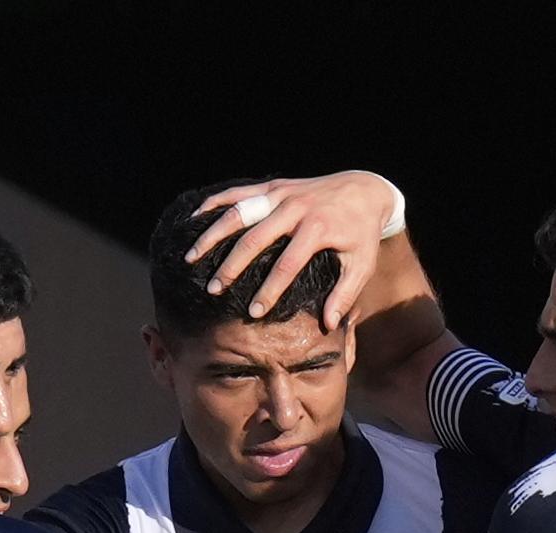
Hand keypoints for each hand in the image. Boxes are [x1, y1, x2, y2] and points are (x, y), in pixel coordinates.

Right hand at [183, 171, 397, 329]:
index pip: (286, 266)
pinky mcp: (273, 186)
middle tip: (214, 291)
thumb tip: (327, 324)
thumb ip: (345, 294)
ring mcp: (281, 194)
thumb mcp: (362, 264)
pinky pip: (238, 192)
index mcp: (317, 230)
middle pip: (254, 240)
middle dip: (232, 267)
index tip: (253, 313)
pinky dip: (214, 203)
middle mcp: (295, 209)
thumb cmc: (361, 234)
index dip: (268, 291)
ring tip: (192, 258)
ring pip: (239, 213)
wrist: (364, 189)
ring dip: (213, 235)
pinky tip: (195, 219)